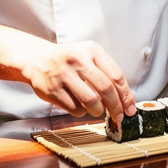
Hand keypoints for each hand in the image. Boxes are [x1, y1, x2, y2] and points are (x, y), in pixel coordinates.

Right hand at [19, 40, 134, 121]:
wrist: (37, 59)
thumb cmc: (69, 60)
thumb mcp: (88, 56)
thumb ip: (105, 73)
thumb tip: (124, 100)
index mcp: (92, 50)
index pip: (116, 76)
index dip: (126, 96)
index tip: (130, 109)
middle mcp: (78, 60)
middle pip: (106, 90)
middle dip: (116, 107)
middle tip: (119, 117)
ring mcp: (64, 75)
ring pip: (91, 101)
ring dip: (99, 111)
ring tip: (98, 110)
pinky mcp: (53, 90)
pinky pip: (75, 108)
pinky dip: (82, 112)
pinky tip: (80, 106)